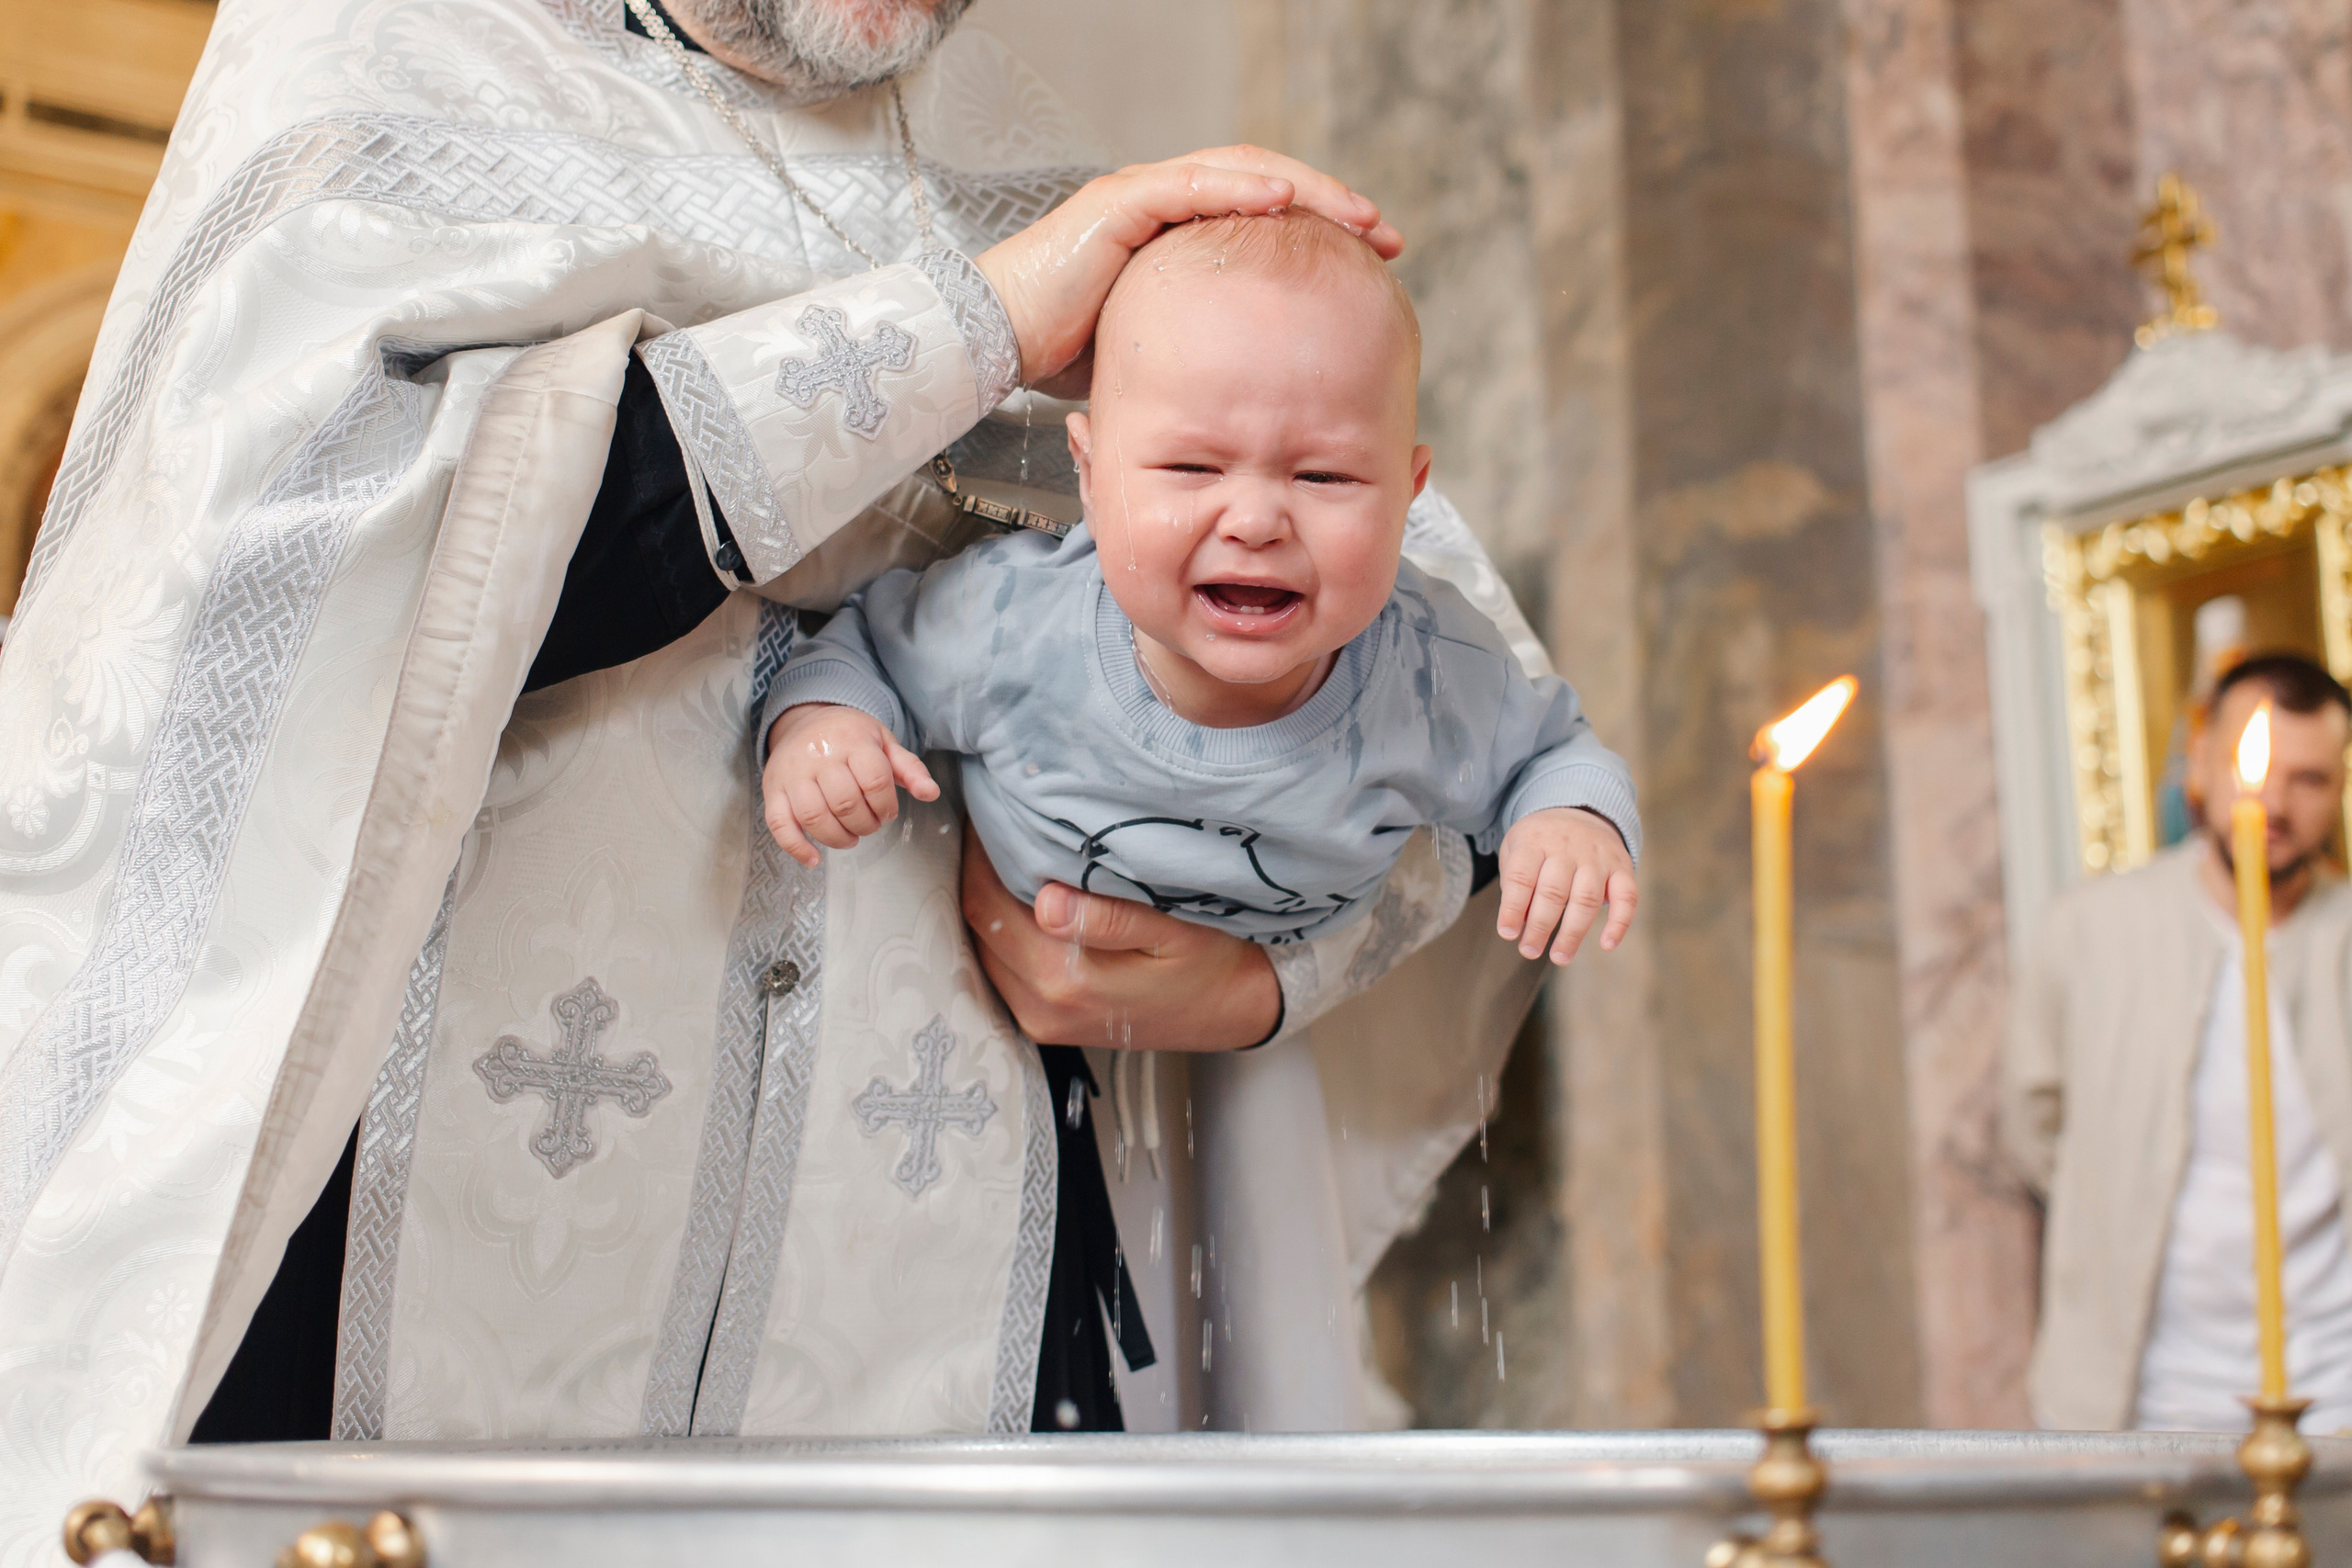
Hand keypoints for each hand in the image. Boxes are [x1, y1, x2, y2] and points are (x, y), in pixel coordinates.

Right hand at [762, 702, 937, 866]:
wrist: (805, 719)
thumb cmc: (850, 736)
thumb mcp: (884, 742)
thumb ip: (909, 768)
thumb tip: (931, 793)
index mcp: (852, 740)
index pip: (875, 782)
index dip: (886, 806)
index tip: (887, 812)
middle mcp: (819, 755)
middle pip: (846, 803)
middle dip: (865, 824)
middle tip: (869, 825)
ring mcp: (792, 774)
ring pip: (815, 817)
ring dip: (838, 838)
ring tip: (850, 838)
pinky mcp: (773, 790)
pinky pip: (779, 824)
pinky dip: (796, 847)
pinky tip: (813, 859)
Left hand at [960, 825, 1279, 1050]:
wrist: (1233, 1009)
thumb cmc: (1209, 959)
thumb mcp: (1174, 928)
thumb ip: (1109, 917)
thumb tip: (1045, 902)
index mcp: (1066, 979)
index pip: (991, 902)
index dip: (982, 854)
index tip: (993, 814)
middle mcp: (1042, 1006)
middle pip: (981, 923)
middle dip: (982, 871)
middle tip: (1000, 824)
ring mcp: (1041, 1020)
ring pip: (986, 946)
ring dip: (994, 900)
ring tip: (1014, 855)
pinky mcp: (1046, 1022)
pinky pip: (1004, 967)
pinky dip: (1007, 930)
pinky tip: (1029, 900)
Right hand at [973, 146, 1404, 393]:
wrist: (994, 345)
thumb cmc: (1063, 358)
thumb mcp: (1161, 355)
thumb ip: (1207, 354)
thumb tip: (1262, 397)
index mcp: (1177, 238)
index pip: (1262, 215)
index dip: (1321, 229)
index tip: (1374, 261)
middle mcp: (1163, 205)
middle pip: (1264, 183)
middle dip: (1331, 204)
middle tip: (1386, 233)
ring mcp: (1140, 197)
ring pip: (1238, 172)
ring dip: (1304, 190)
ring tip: (1356, 214)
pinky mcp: (1118, 204)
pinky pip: (1190, 185)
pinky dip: (1241, 189)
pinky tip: (1286, 201)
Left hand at [1495, 807, 1637, 964]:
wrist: (1579, 810)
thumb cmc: (1541, 842)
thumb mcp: (1516, 850)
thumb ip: (1514, 884)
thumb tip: (1518, 926)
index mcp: (1535, 841)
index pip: (1521, 877)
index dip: (1512, 908)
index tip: (1508, 934)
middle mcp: (1568, 848)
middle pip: (1554, 892)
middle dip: (1540, 927)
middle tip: (1529, 950)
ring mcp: (1598, 857)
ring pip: (1587, 899)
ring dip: (1573, 933)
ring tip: (1560, 957)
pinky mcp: (1622, 867)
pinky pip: (1627, 897)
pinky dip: (1619, 923)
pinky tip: (1607, 945)